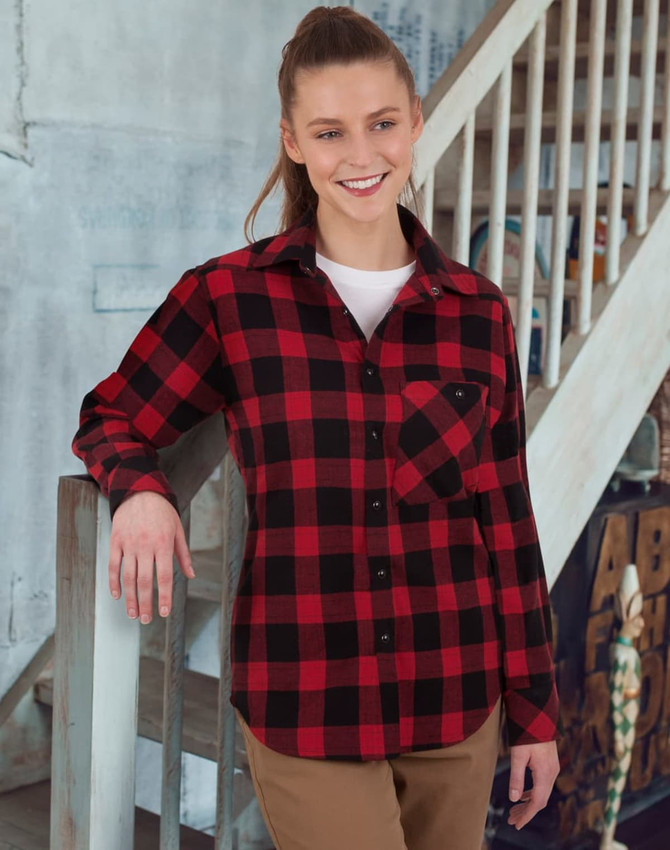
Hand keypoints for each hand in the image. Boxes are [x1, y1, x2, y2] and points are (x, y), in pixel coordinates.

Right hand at [108, 491, 194, 622]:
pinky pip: (113, 565)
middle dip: (146, 603)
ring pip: (128, 576)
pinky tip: (117, 595)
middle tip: (145, 620)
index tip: (164, 612)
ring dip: (130, 598)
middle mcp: (146, 546)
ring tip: (133, 614)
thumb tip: (191, 575)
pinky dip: (114, 582)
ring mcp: (129, 544)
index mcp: (163, 544)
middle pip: (145, 581)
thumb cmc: (162, 511)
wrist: (139, 490)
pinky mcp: (116, 541)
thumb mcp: (177, 530)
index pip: (165, 576)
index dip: (164, 596)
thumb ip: (183, 554)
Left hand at [507, 740, 559, 829]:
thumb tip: (513, 799)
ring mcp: (552, 769)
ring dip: (528, 803)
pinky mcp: (550, 764)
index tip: (516, 825)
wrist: (539, 714)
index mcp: (545, 773)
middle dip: (526, 812)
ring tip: (514, 812)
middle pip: (540, 801)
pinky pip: (542, 785)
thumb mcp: (518, 755)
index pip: (537, 802)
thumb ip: (516, 777)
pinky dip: (532, 793)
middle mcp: (552, 773)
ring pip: (542, 793)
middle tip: (511, 821)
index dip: (527, 815)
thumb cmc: (526, 733)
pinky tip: (523, 796)